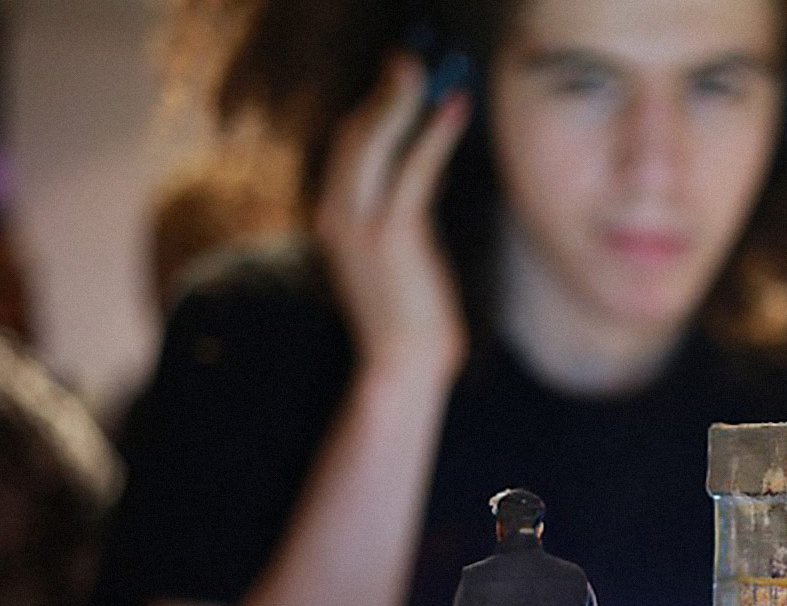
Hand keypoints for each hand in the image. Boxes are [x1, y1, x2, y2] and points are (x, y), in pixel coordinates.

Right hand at [314, 53, 471, 382]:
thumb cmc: (409, 316)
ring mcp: (358, 225)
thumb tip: (425, 171)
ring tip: (430, 70)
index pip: (347, 148)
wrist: (402, 365)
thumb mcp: (399, 255)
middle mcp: (335, 214)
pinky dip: (434, 134)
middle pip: (353, 134)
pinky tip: (455, 109)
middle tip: (412, 59)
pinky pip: (413, 171)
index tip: (399, 81)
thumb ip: (401, 212)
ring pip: (373, 143)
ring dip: (403, 100)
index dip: (372, 109)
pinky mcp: (391, 236)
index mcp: (331, 217)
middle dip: (383, 92)